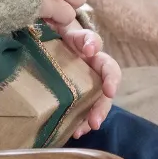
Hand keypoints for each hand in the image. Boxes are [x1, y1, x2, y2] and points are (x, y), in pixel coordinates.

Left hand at [55, 21, 121, 137]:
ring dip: (98, 112)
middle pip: (108, 76)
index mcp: (85, 44)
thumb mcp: (56, 29)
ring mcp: (89, 82)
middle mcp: (93, 64)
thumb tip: (64, 30)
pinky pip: (88, 111)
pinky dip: (84, 123)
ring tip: (89, 126)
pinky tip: (76, 132)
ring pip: (102, 97)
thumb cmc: (54, 36)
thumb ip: (60, 26)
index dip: (92, 44)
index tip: (89, 50)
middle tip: (104, 103)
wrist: (49, 47)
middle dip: (108, 89)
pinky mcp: (81, 97)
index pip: (93, 40)